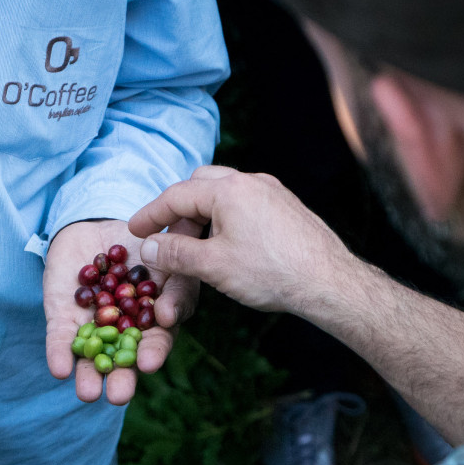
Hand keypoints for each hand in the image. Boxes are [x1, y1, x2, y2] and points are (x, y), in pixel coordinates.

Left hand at [43, 219, 199, 404]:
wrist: (100, 225)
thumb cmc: (144, 246)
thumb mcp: (167, 262)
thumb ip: (175, 288)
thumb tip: (167, 315)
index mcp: (151, 324)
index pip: (154, 343)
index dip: (153, 353)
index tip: (149, 364)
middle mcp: (121, 333)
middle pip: (122, 361)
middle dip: (120, 380)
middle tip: (118, 396)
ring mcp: (91, 327)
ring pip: (91, 357)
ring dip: (89, 376)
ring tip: (87, 393)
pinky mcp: (62, 317)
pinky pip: (61, 338)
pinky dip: (59, 353)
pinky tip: (60, 369)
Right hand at [128, 166, 358, 314]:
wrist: (329, 283)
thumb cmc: (271, 273)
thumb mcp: (212, 265)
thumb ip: (175, 253)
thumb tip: (147, 247)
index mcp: (228, 189)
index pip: (176, 195)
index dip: (150, 214)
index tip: (134, 230)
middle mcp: (251, 181)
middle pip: (200, 185)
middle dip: (177, 210)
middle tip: (164, 238)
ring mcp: (272, 192)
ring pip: (224, 193)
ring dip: (202, 214)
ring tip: (193, 245)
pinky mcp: (286, 207)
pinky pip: (245, 203)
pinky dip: (225, 218)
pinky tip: (225, 245)